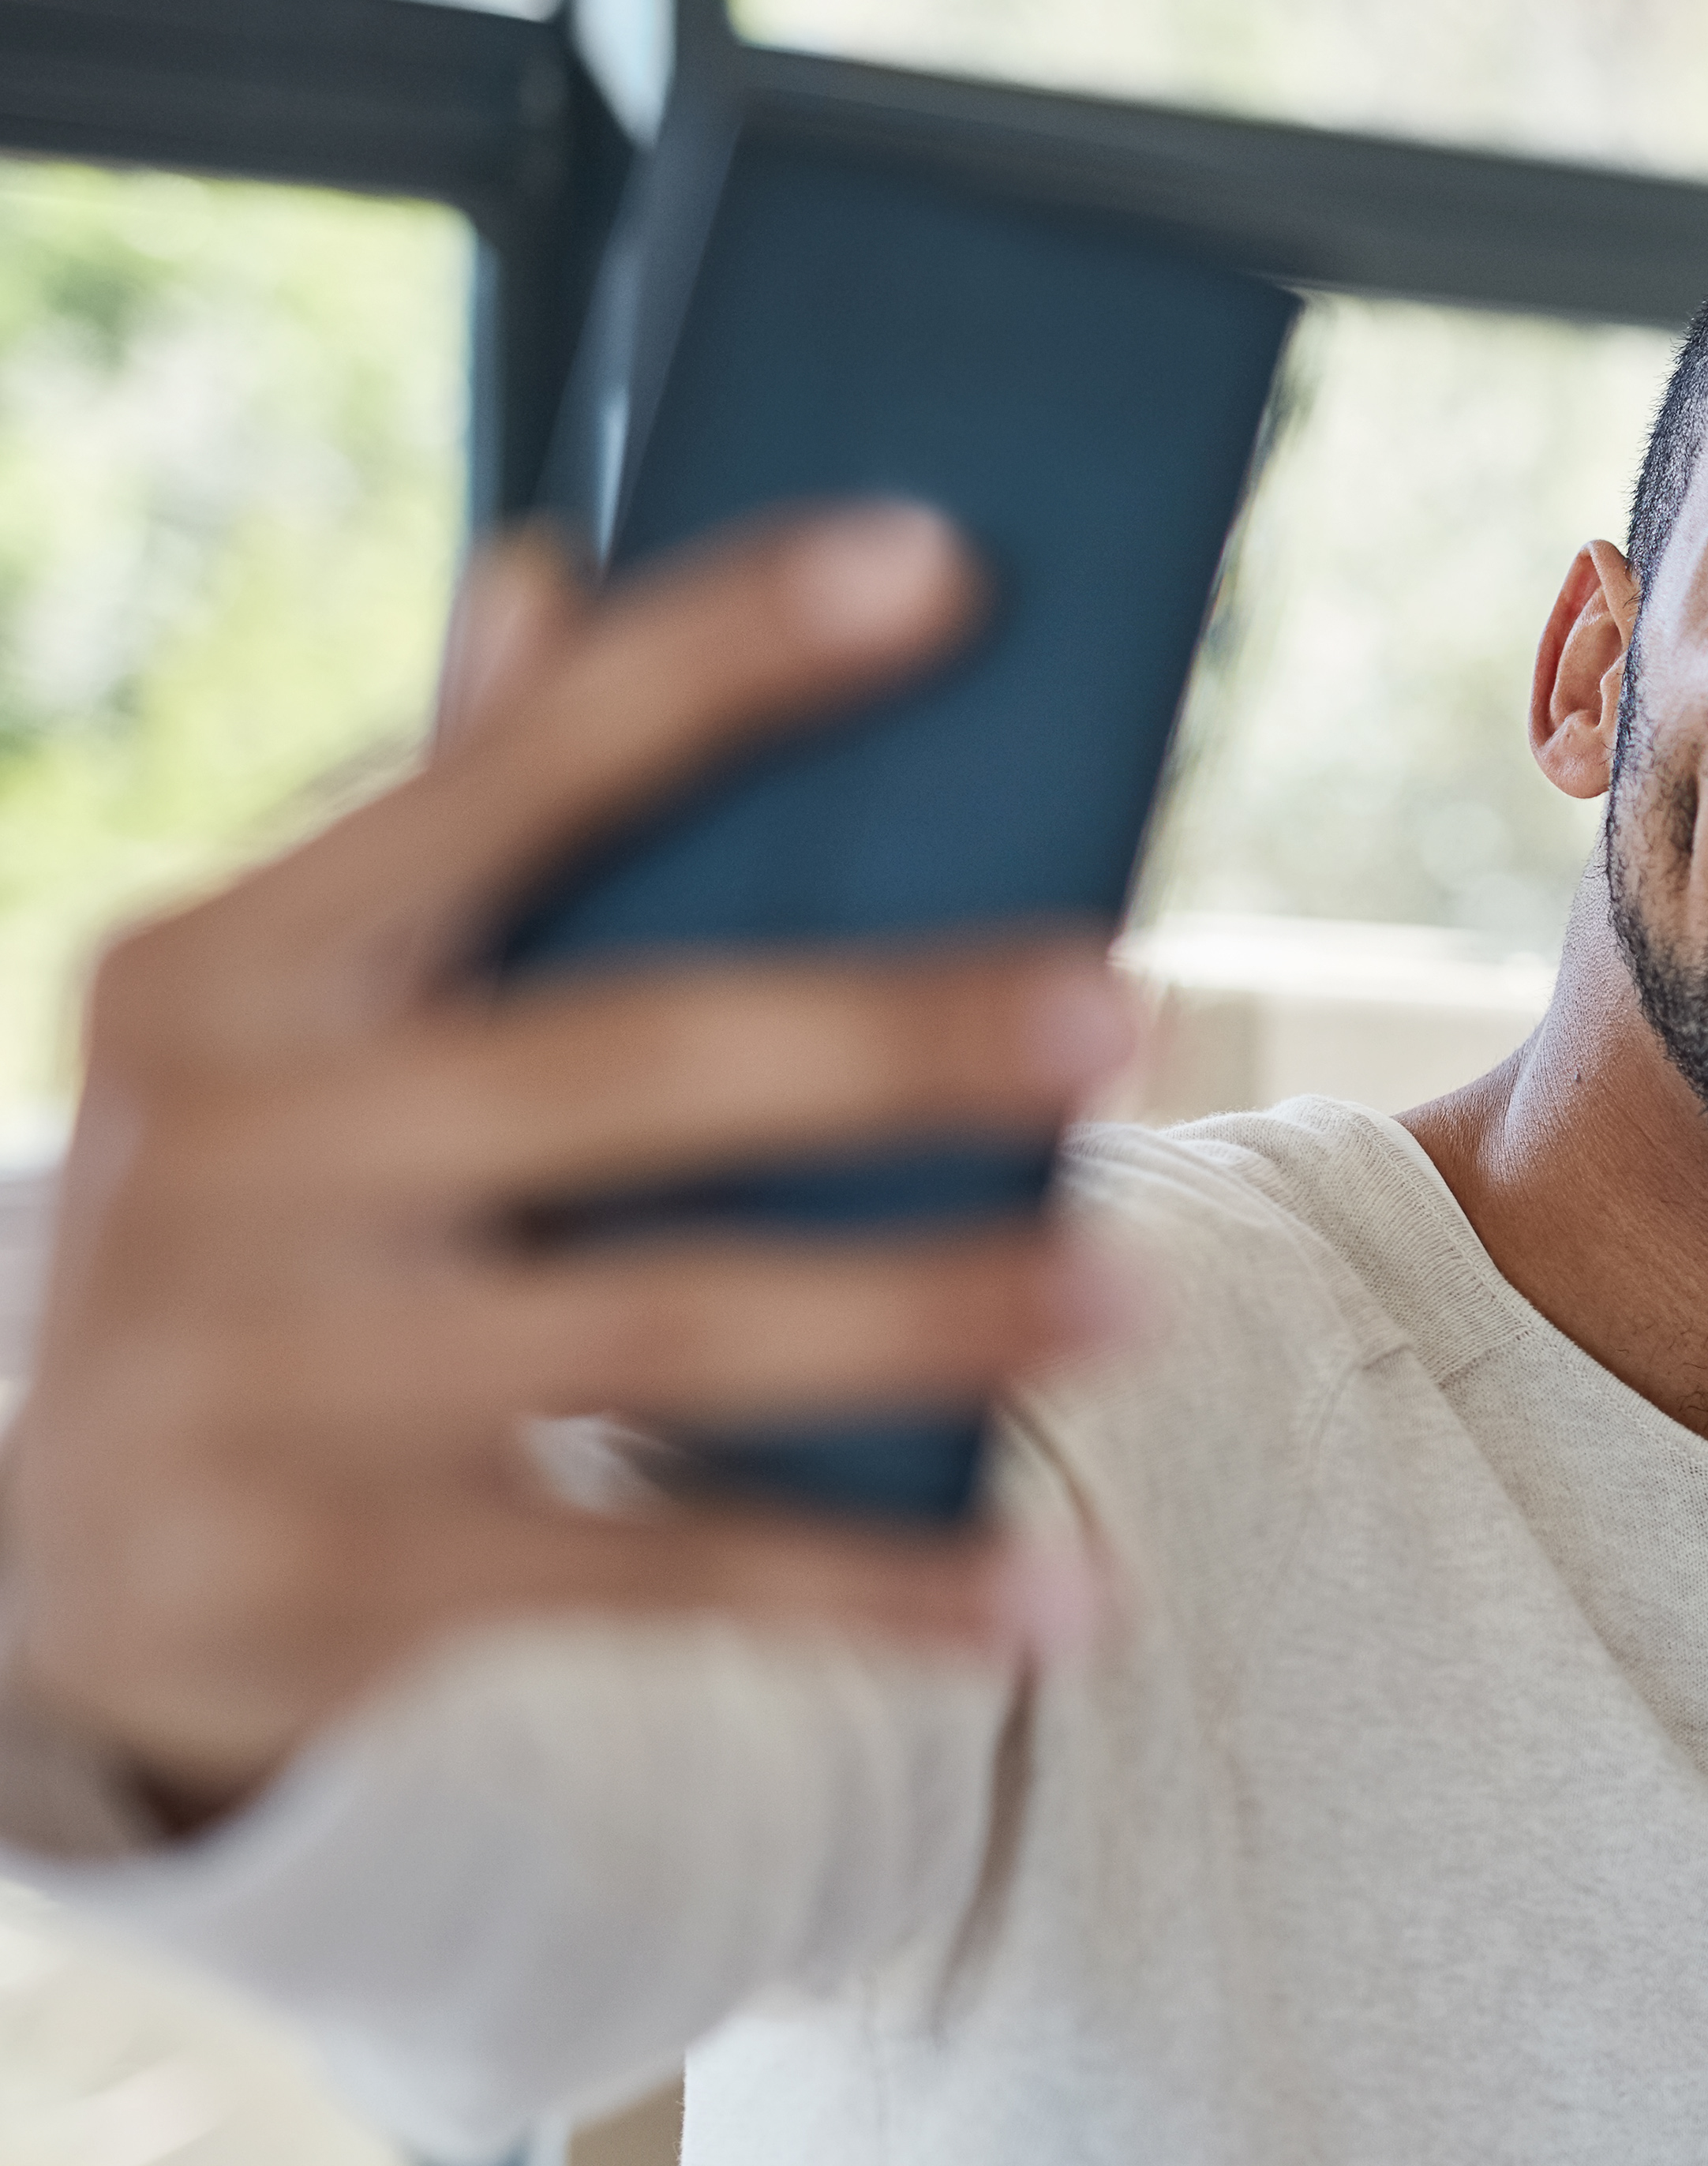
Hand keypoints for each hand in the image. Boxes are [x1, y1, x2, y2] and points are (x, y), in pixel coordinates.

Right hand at [1, 505, 1137, 1819]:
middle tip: (1124, 1008)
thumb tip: (549, 565)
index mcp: (229, 973)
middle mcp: (234, 1155)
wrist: (36, 1575)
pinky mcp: (346, 1579)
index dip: (717, 665)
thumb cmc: (252, 1230)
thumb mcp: (285, 1029)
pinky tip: (1050, 1600)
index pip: (504, 777)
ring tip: (1139, 1291)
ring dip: (929, 1310)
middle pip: (626, 1066)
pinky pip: (670, 1573)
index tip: (937, 564)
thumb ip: (442, 826)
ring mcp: (278, 1376)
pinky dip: (874, 1590)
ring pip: (671, 1328)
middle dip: (888, 1037)